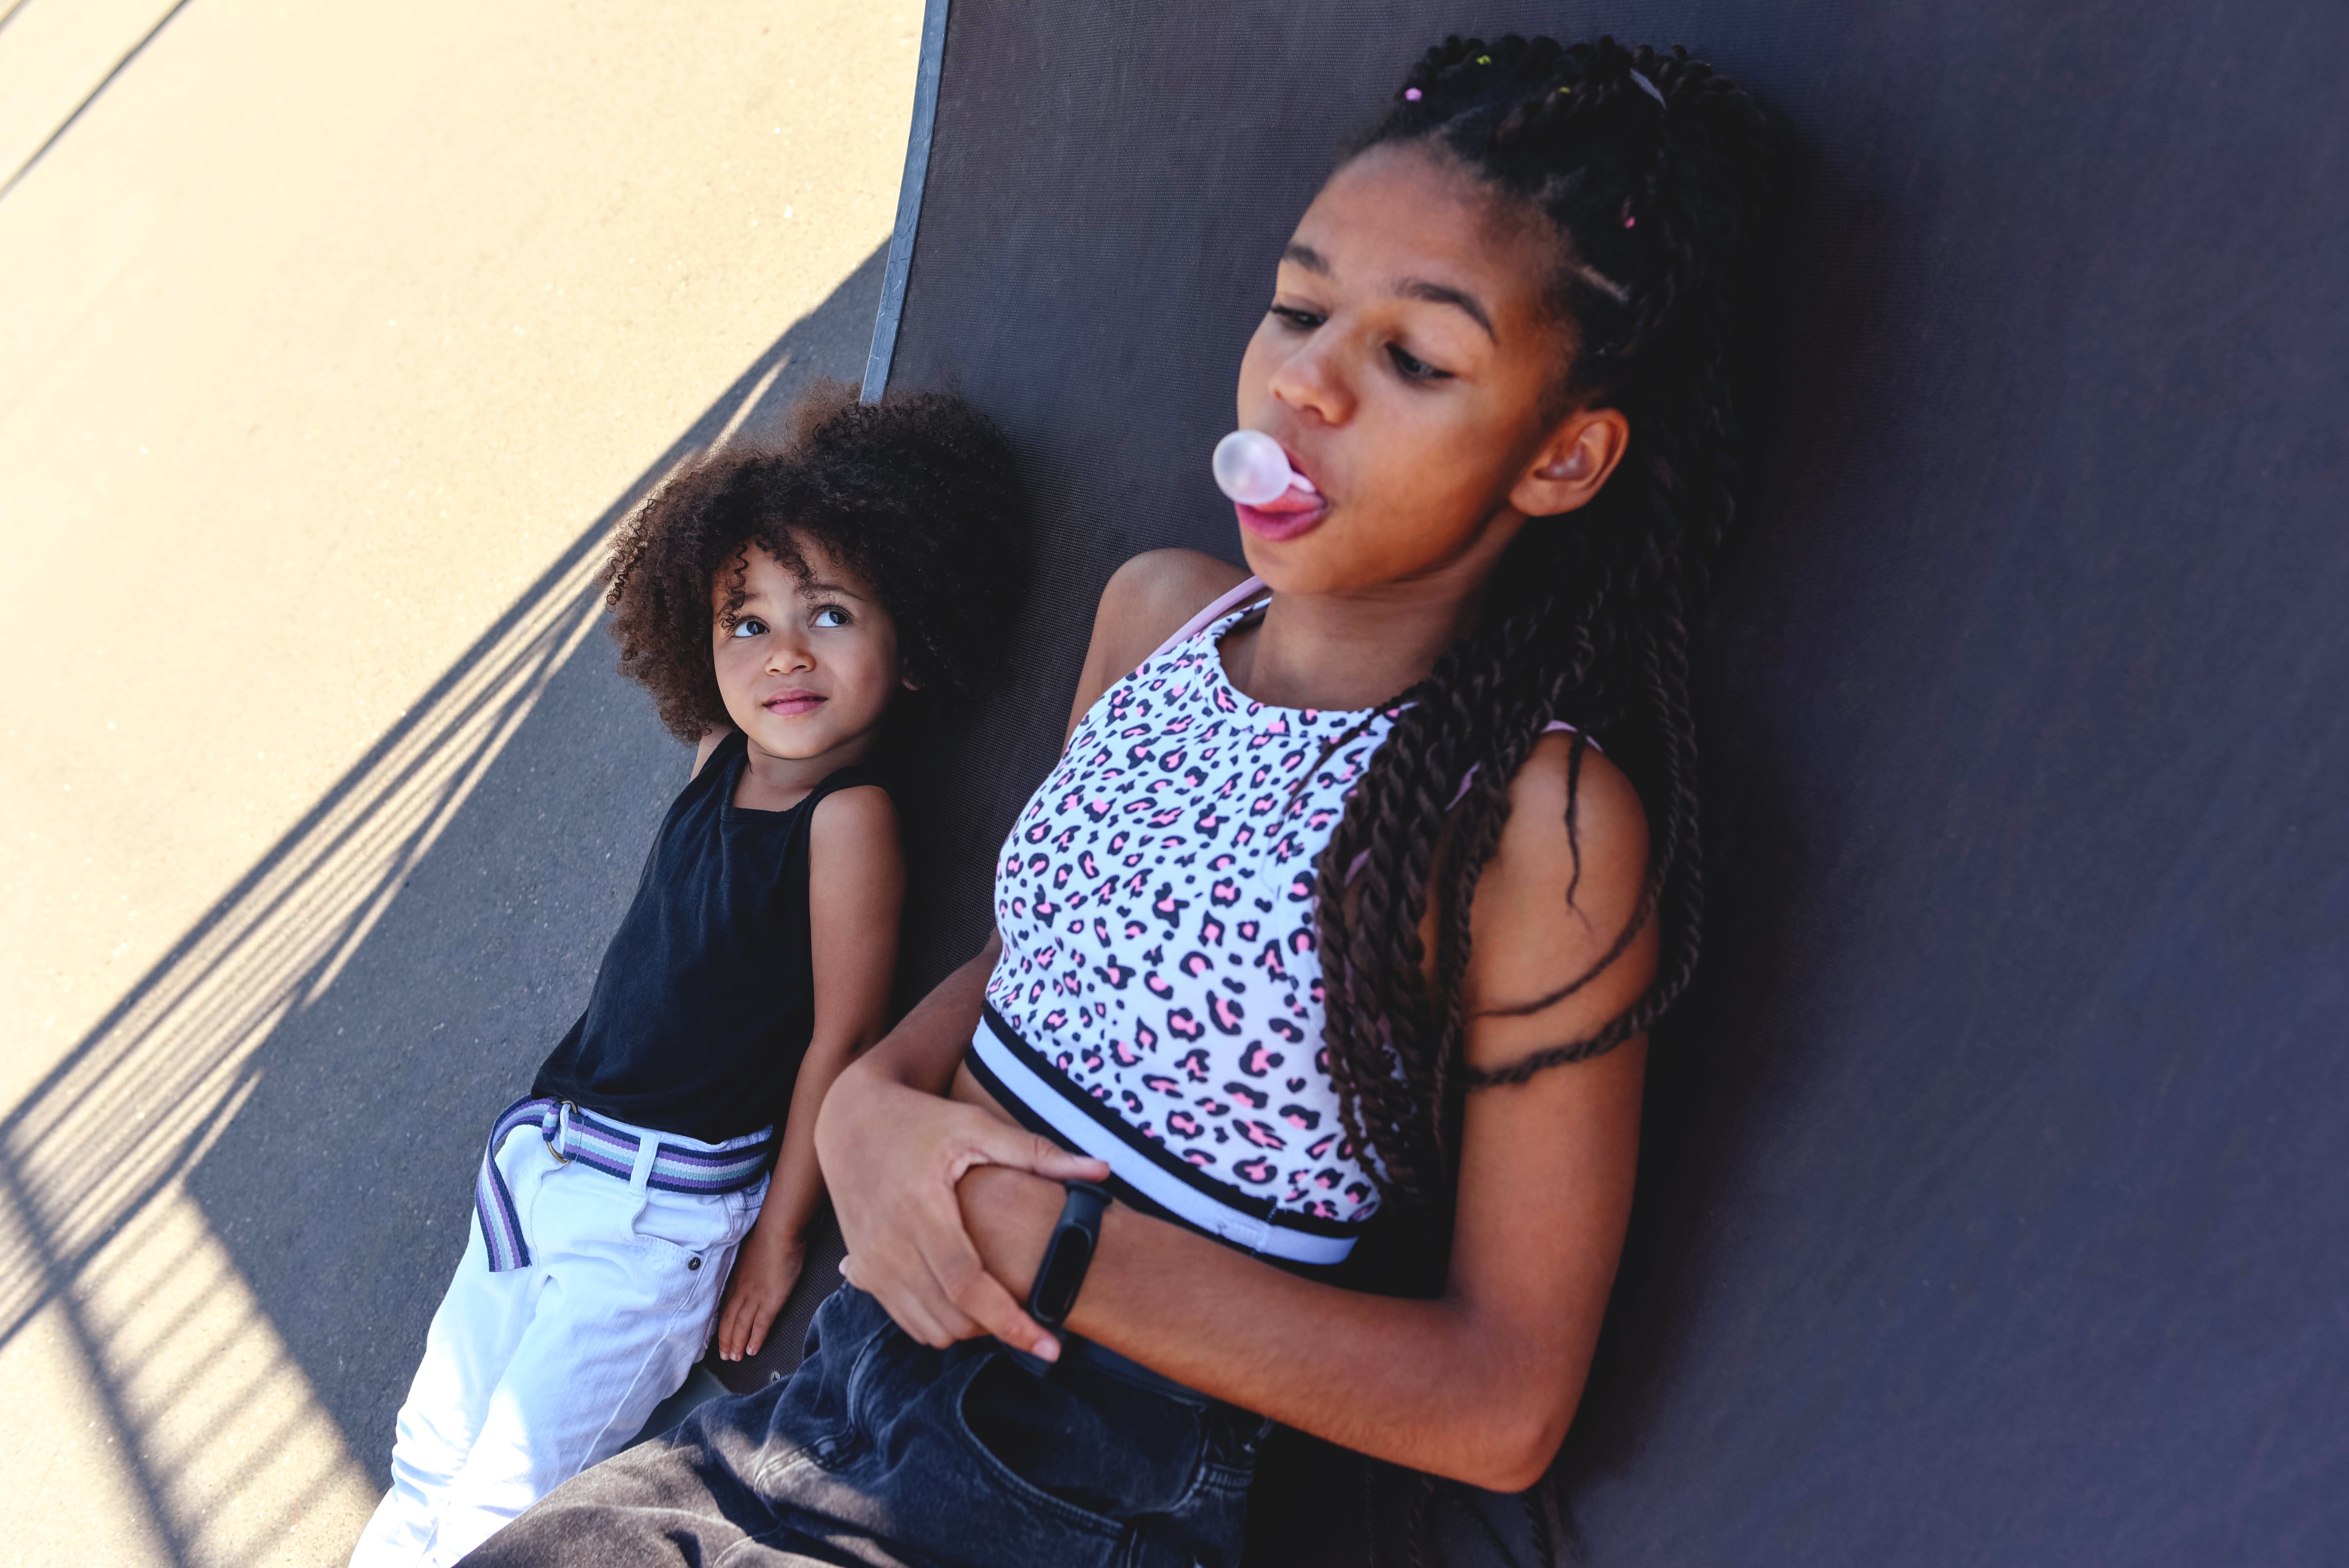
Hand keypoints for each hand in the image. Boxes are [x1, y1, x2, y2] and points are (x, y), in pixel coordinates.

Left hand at [714, 1216, 805, 1362]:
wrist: (778, 1231)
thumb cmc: (768, 1235)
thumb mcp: (750, 1250)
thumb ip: (749, 1263)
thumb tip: (752, 1266)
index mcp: (736, 1277)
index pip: (725, 1306)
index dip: (722, 1324)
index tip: (720, 1335)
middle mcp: (742, 1289)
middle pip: (729, 1320)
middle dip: (726, 1339)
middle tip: (724, 1355)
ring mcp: (755, 1296)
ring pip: (741, 1326)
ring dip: (737, 1343)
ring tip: (736, 1358)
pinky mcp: (771, 1300)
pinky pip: (760, 1325)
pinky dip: (755, 1339)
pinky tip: (753, 1349)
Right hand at [818, 1067, 1107, 1358]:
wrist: (849, 1121)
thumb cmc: (920, 1121)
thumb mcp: (976, 1126)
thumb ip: (1038, 1153)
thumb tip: (1102, 1172)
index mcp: (922, 1208)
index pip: (970, 1286)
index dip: (1012, 1322)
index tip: (1050, 1347)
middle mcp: (890, 1243)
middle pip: (951, 1317)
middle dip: (998, 1329)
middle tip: (1036, 1316)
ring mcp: (872, 1262)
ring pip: (928, 1328)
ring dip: (969, 1330)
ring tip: (1004, 1306)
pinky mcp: (864, 1271)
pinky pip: (906, 1320)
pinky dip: (940, 1323)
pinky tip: (967, 1300)